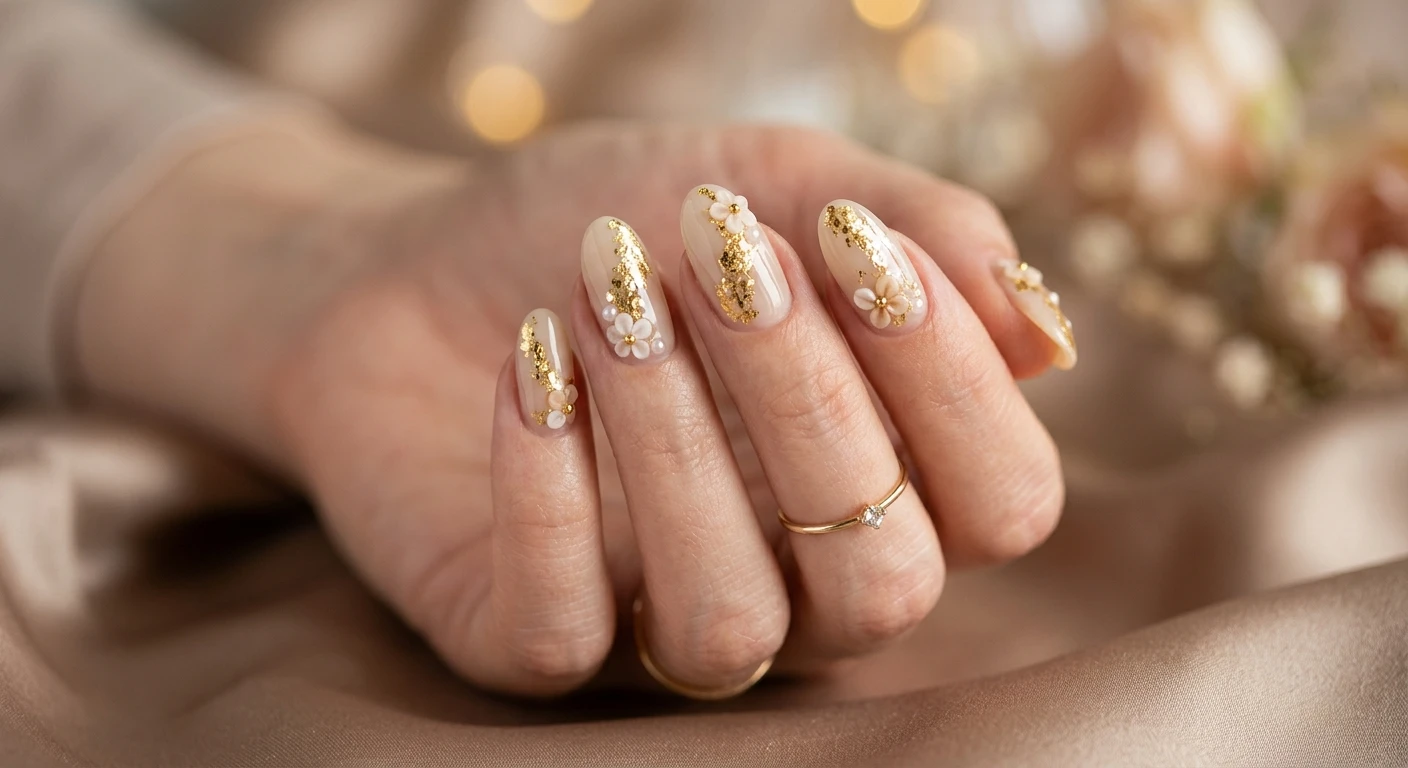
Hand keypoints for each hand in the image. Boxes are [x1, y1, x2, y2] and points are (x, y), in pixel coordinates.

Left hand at [75, 119, 1069, 695]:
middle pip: (882, 579)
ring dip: (673, 446)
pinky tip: (528, 365)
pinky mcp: (529, 640)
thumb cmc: (616, 221)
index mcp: (885, 481)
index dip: (956, 383)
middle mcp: (797, 581)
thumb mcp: (777, 182)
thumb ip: (924, 233)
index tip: (853, 240)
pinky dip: (545, 493)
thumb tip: (1047, 334)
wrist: (416, 256)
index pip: (1004, 505)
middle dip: (807, 398)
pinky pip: (563, 633)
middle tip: (714, 251)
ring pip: (727, 623)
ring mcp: (661, 622)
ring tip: (604, 298)